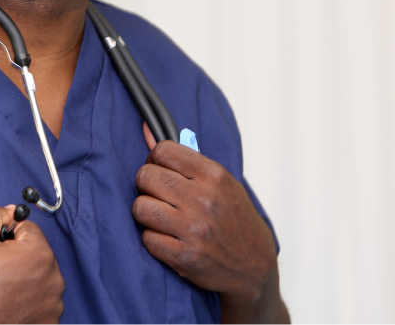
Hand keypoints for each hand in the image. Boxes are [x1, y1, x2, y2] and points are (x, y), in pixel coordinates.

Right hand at [0, 204, 64, 324]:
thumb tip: (8, 211)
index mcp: (39, 255)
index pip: (28, 229)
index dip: (7, 237)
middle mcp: (53, 280)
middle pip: (36, 253)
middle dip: (17, 258)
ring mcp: (53, 305)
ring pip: (38, 277)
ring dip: (23, 279)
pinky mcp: (48, 323)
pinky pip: (40, 300)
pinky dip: (26, 300)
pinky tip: (7, 305)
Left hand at [133, 124, 287, 323]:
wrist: (254, 266)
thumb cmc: (234, 218)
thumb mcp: (219, 181)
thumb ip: (182, 157)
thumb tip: (144, 129)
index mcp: (214, 175)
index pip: (162, 150)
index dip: (155, 160)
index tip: (162, 170)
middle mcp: (203, 199)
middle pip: (146, 176)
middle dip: (147, 185)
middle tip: (158, 195)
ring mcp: (194, 229)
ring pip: (140, 207)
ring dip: (146, 213)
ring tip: (161, 217)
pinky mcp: (185, 256)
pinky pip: (147, 238)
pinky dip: (153, 238)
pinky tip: (167, 238)